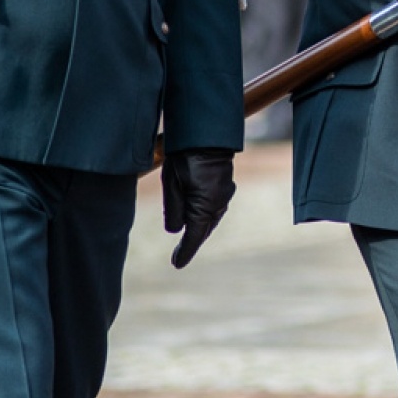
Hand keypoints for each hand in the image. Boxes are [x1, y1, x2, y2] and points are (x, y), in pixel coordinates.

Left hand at [161, 149, 235, 268]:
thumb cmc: (186, 157)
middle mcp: (218, 204)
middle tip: (179, 256)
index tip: (176, 264)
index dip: (185, 252)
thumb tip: (175, 230)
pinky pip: (216, 208)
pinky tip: (199, 216)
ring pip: (211, 219)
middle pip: (204, 230)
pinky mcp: (225, 186)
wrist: (207, 133)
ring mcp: (225, 194)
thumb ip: (174, 210)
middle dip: (192, 243)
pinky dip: (206, 216)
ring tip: (188, 239)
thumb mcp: (172, 184)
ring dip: (200, 229)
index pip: (193, 237)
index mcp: (204, 207)